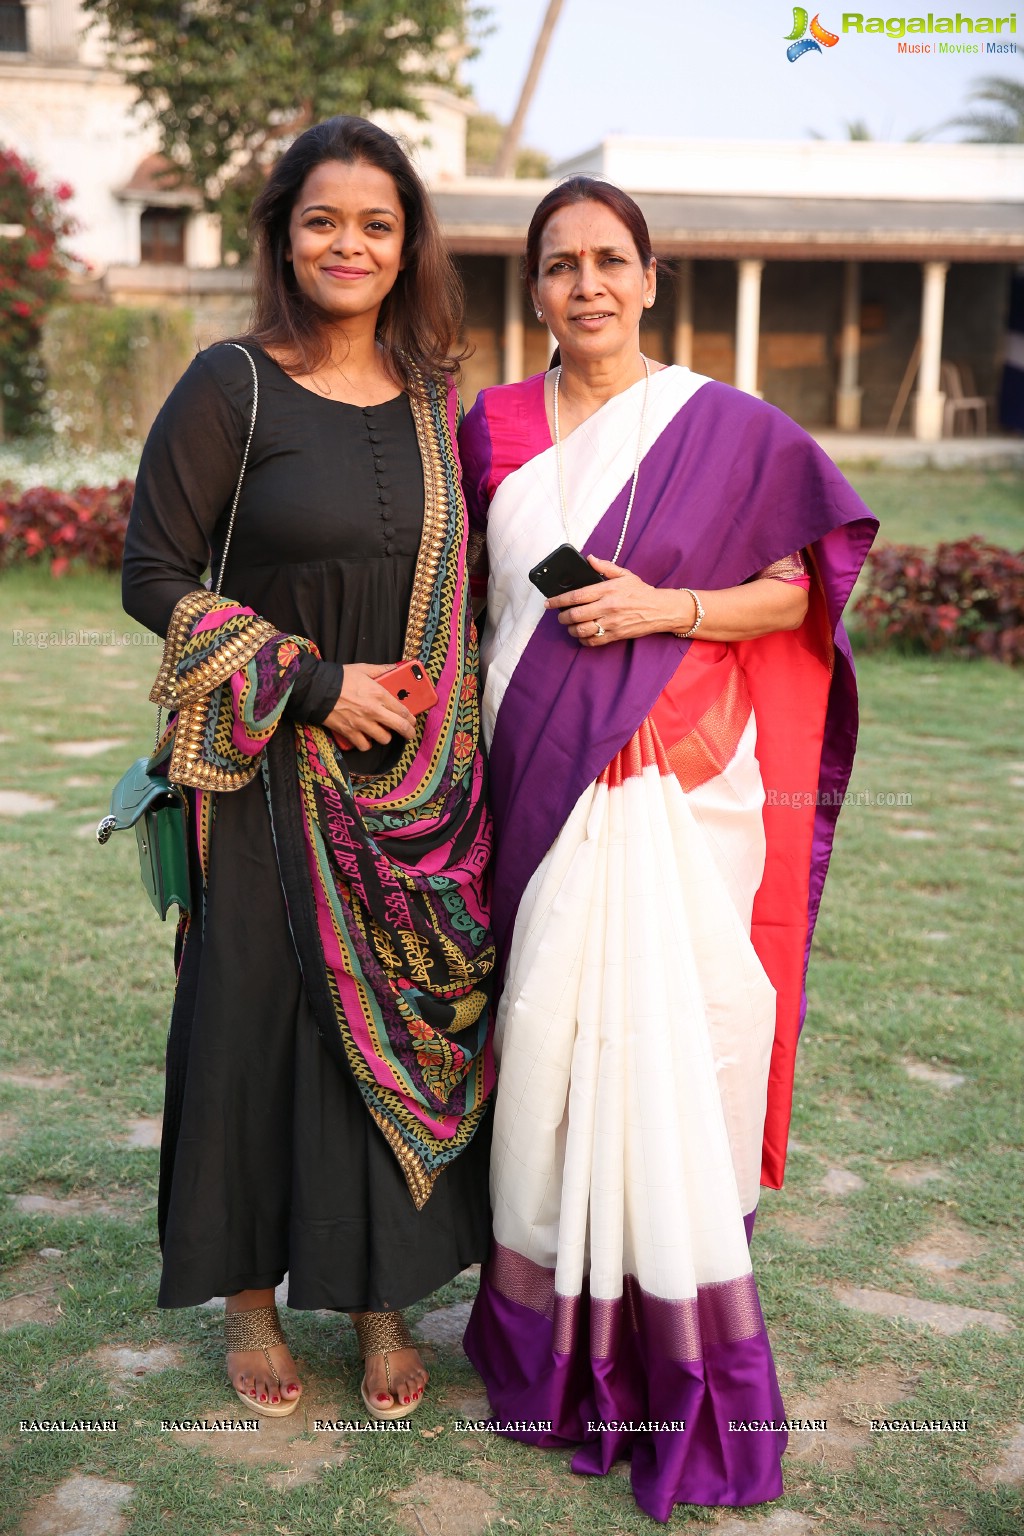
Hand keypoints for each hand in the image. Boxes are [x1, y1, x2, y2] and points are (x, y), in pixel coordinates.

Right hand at [321, 663, 415, 752]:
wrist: (317, 688)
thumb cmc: (340, 677)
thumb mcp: (363, 669)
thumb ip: (381, 670)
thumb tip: (394, 667)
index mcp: (379, 694)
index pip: (403, 710)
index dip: (411, 718)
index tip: (413, 721)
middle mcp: (374, 711)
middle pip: (399, 727)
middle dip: (408, 732)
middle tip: (409, 734)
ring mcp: (362, 723)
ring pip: (384, 739)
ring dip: (385, 737)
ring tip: (383, 733)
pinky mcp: (349, 732)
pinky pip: (364, 745)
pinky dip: (366, 744)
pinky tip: (366, 739)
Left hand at [545, 555, 681, 645]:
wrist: (660, 609)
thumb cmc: (641, 592)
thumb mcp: (625, 575)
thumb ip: (605, 567)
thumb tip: (589, 559)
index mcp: (607, 590)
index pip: (577, 595)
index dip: (559, 600)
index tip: (549, 603)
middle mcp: (607, 607)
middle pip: (575, 615)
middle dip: (563, 617)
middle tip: (560, 616)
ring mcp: (611, 623)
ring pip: (582, 630)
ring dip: (571, 629)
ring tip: (570, 625)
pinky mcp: (616, 635)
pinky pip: (593, 641)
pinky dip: (584, 640)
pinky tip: (582, 635)